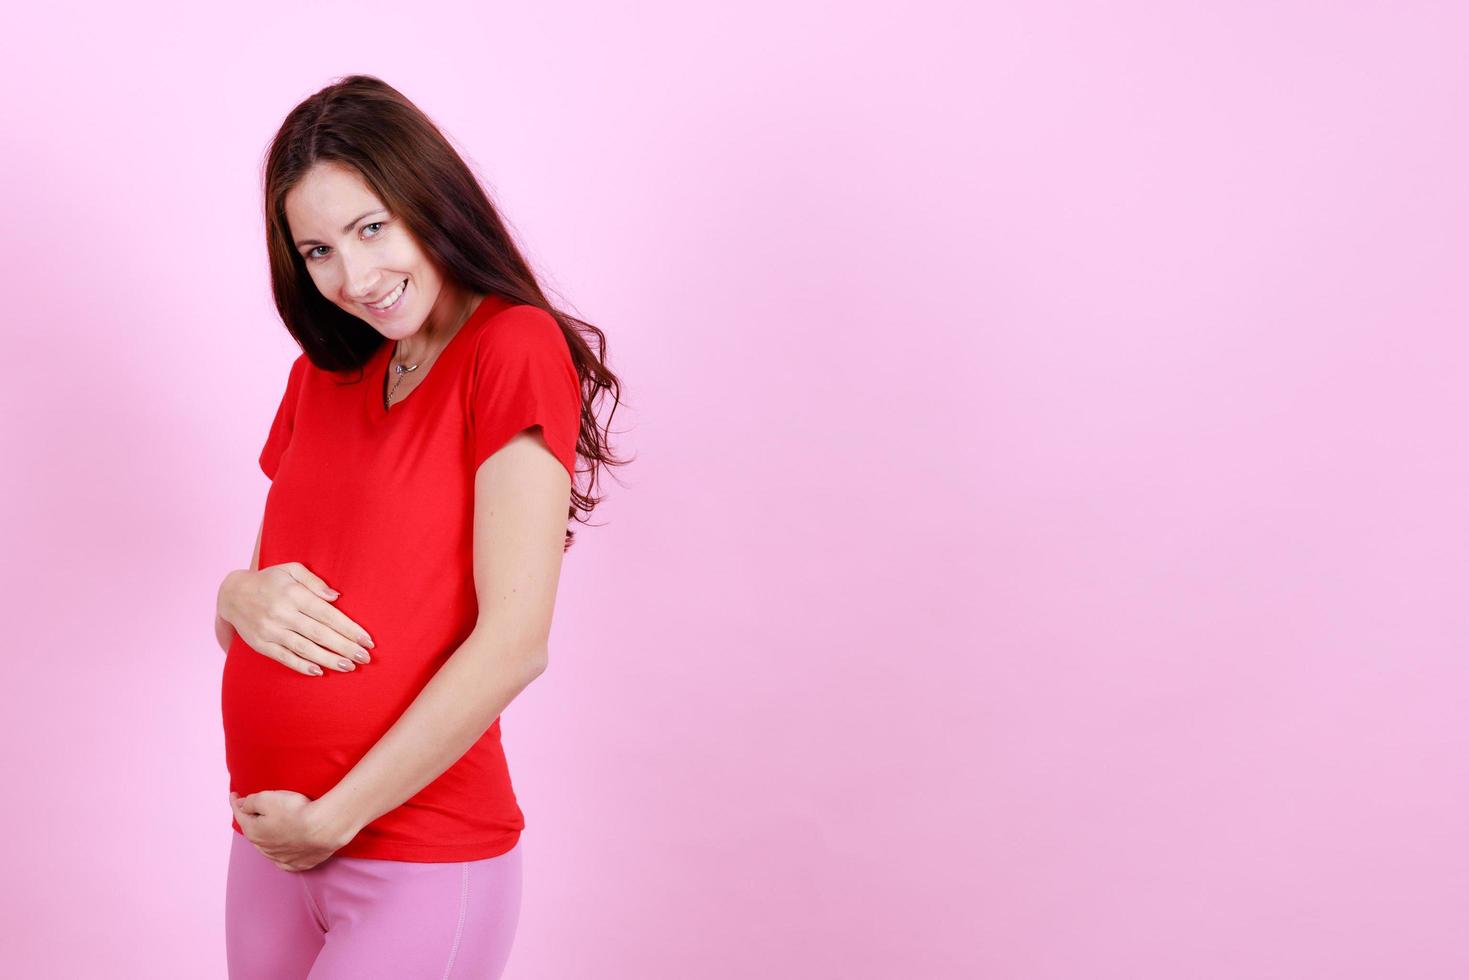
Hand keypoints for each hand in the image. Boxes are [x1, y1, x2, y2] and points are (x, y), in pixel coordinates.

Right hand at [217, 563, 374, 676]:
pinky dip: (301, 666)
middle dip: (344, 647)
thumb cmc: (270, 580)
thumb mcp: (291, 569)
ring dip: (328, 659)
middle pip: (319, 634)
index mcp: (293, 594)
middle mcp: (282, 613)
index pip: (327, 614)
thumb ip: (314, 581)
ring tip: (349, 667)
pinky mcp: (261, 644)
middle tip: (365, 658)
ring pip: (304, 648)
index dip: (349, 628)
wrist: (232, 594)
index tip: (367, 639)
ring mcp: (270, 631)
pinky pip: (284, 658)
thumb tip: (336, 597)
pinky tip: (319, 671)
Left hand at [230, 790, 352, 871]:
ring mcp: (282, 858)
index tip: (234, 795)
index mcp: (254, 832)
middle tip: (252, 810)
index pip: (240, 814)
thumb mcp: (267, 798)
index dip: (236, 803)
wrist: (323, 828)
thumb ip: (251, 801)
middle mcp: (264, 848)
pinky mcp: (299, 863)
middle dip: (251, 821)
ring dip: (266, 838)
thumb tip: (241, 805)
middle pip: (254, 832)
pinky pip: (285, 861)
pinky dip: (281, 855)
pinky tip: (284, 852)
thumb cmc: (295, 811)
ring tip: (268, 829)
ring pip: (268, 847)